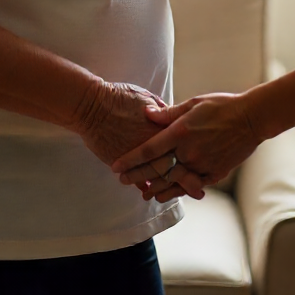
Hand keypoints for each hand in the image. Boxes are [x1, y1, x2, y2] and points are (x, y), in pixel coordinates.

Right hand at [75, 82, 204, 199]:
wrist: (90, 106)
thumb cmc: (117, 96)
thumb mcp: (144, 96)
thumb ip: (160, 109)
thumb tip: (170, 114)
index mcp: (162, 126)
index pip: (183, 144)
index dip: (194, 155)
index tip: (204, 164)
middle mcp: (152, 143)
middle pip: (175, 164)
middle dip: (187, 180)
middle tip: (198, 191)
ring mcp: (137, 155)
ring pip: (157, 176)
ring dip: (167, 189)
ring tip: (177, 197)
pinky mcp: (123, 163)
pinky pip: (138, 179)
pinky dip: (145, 185)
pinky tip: (151, 193)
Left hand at [112, 93, 262, 200]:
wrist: (251, 119)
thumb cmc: (222, 106)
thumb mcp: (194, 103)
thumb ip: (168, 113)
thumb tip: (146, 113)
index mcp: (181, 131)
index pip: (149, 150)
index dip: (130, 160)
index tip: (115, 166)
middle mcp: (189, 151)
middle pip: (156, 169)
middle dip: (136, 176)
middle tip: (122, 180)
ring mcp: (201, 164)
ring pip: (172, 182)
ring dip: (155, 188)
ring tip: (143, 192)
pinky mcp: (214, 174)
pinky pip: (190, 186)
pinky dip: (176, 190)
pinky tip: (167, 193)